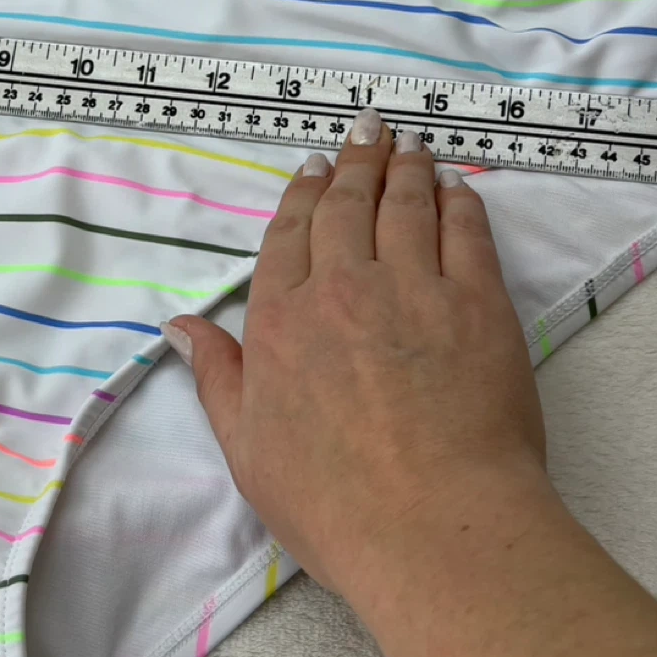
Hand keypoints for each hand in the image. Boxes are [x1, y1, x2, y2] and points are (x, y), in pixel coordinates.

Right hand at [160, 108, 542, 596]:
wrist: (434, 528)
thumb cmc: (333, 503)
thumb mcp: (247, 448)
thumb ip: (216, 376)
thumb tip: (179, 325)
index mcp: (280, 321)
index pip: (289, 235)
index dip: (302, 194)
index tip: (314, 166)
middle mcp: (342, 288)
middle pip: (347, 207)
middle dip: (355, 161)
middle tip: (366, 129)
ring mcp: (413, 288)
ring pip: (406, 206)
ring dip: (404, 167)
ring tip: (408, 142)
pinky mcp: (477, 302)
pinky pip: (465, 232)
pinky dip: (458, 201)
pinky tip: (456, 187)